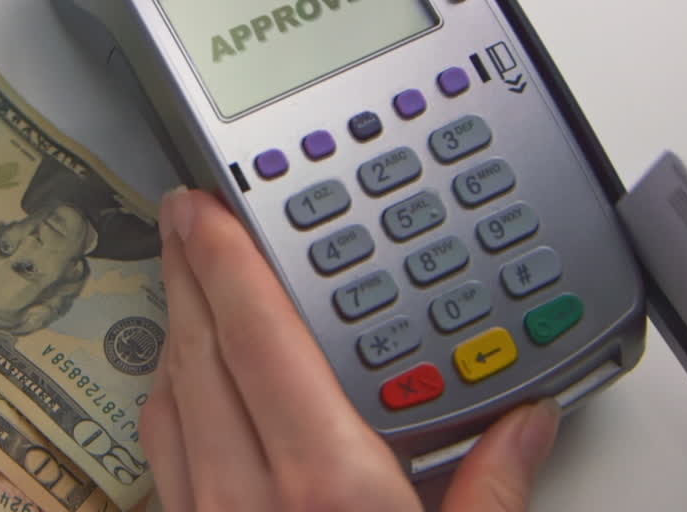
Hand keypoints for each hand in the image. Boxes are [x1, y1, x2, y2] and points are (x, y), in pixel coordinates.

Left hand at [141, 187, 559, 511]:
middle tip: (186, 213)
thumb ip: (495, 488)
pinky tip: (184, 374)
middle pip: (200, 350)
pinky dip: (169, 391)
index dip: (227, 257)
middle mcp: (246, 498)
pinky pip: (160, 449)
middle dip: (190, 268)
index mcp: (326, 485)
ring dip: (176, 324)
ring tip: (186, 275)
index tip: (207, 205)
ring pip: (168, 395)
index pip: (259, 336)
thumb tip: (526, 423)